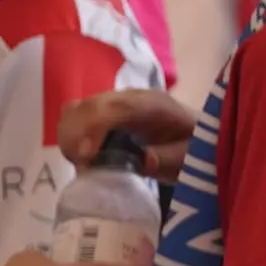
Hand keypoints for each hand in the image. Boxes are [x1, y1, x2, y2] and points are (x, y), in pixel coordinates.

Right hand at [55, 85, 191, 170]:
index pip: (115, 107)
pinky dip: (71, 137)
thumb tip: (142, 162)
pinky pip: (75, 118)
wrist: (196, 137)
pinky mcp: (103, 113)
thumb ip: (166, 159)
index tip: (85, 158)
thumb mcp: (189, 158)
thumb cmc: (194, 148)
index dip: (93, 128)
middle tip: (85, 168)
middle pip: (87, 106)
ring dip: (70, 137)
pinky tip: (84, 156)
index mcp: (153, 105)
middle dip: (76, 137)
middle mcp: (129, 97)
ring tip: (84, 163)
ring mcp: (113, 103)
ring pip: (75, 110)